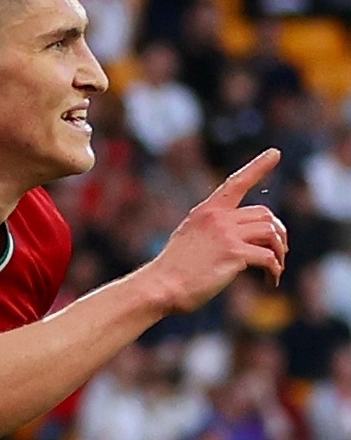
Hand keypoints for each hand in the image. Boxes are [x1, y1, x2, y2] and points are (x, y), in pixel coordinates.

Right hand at [148, 150, 287, 312]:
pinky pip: (268, 258)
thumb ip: (212, 229)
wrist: (160, 287)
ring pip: (271, 233)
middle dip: (278, 233)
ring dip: (280, 252)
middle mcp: (217, 218)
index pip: (236, 182)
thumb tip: (238, 236)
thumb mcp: (189, 237)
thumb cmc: (173, 269)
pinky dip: (275, 269)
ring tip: (276, 268)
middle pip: (264, 214)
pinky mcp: (234, 255)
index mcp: (206, 211)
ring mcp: (226, 235)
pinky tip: (271, 280)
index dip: (258, 167)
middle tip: (280, 252)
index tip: (275, 153)